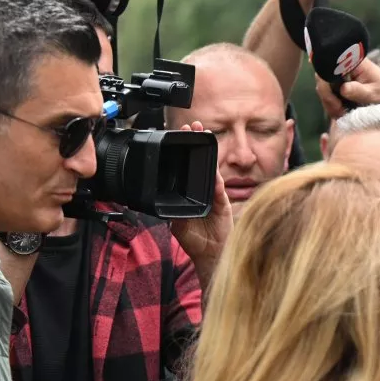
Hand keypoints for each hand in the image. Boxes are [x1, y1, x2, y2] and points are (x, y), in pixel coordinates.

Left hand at [168, 122, 232, 285]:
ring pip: (211, 169)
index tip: (180, 134)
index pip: (188, 167)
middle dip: (197, 143)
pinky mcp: (223, 204)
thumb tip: (156, 200)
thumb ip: (171, 211)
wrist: (209, 255)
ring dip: (208, 153)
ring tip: (204, 135)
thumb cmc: (196, 240)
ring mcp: (215, 196)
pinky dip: (216, 178)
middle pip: (201, 162)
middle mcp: (204, 191)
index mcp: (193, 193)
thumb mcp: (176, 224)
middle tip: (192, 125)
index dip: (184, 150)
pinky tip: (212, 168)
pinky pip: (219, 189)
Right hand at [314, 58, 379, 120]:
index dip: (323, 75)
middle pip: (322, 78)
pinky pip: (329, 99)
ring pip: (324, 91)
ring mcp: (340, 80)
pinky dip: (332, 108)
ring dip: (330, 104)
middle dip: (327, 96)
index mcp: (353, 62)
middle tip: (338, 110)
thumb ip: (360, 90)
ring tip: (342, 114)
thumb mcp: (376, 93)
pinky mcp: (339, 91)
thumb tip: (343, 88)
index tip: (327, 93)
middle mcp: (344, 68)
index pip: (330, 63)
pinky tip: (342, 114)